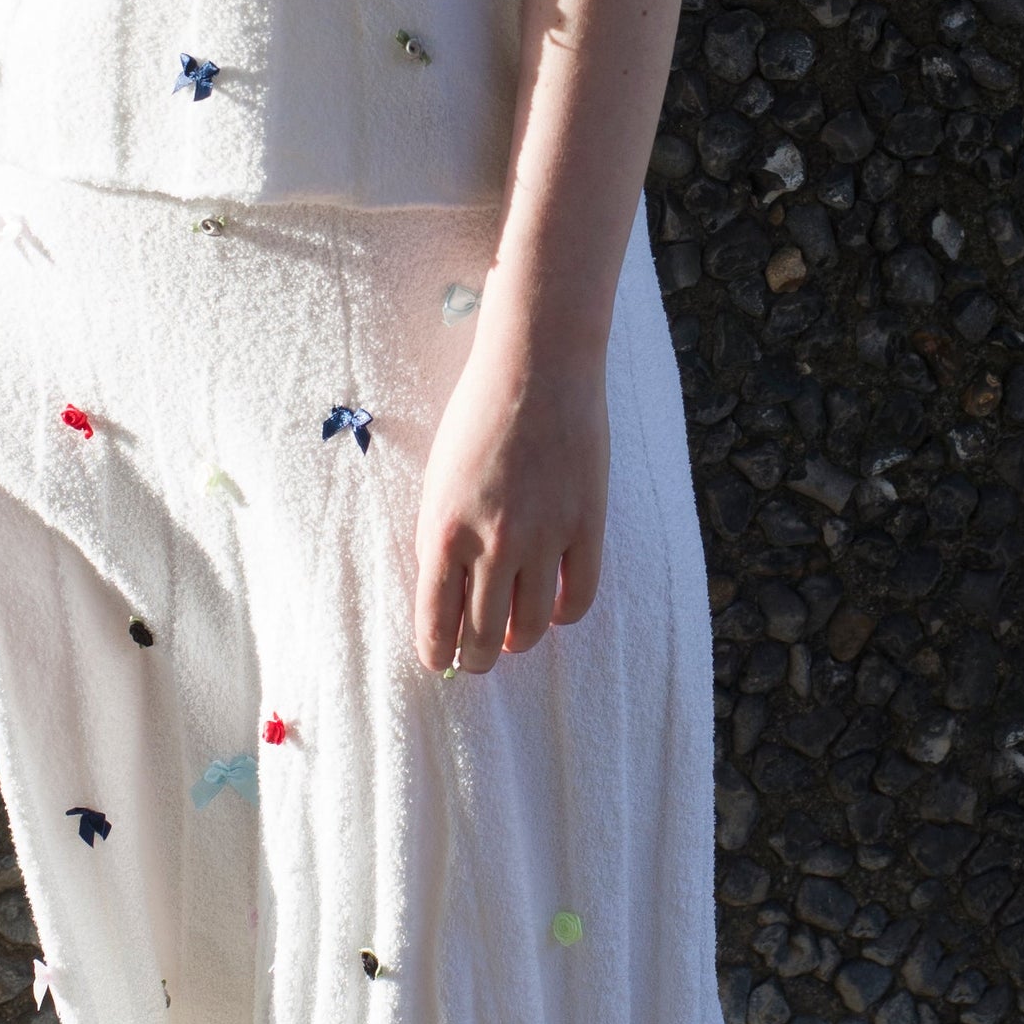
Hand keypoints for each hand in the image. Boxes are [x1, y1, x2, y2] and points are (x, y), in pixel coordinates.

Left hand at [411, 333, 608, 674]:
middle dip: (476, 657)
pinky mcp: (587, 525)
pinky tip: (553, 605)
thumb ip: (441, 537)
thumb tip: (447, 596)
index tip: (441, 658)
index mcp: (444, 529)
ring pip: (530, 628)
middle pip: (484, 638)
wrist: (537, 365)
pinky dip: (563, 614)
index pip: (436, 623)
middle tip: (477, 655)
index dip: (438, 652)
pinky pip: (578, 599)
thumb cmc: (478, 414)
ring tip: (514, 632)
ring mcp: (544, 536)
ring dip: (518, 640)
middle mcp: (493, 543)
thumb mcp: (439, 477)